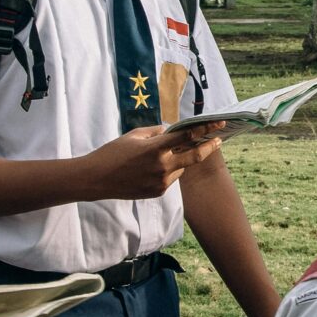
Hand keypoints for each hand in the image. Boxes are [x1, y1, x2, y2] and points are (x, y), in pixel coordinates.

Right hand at [83, 125, 225, 200]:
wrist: (97, 179)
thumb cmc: (112, 153)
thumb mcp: (134, 136)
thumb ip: (156, 132)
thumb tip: (171, 131)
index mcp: (156, 149)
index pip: (187, 137)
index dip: (205, 129)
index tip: (218, 124)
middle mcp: (162, 166)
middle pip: (195, 156)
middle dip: (209, 147)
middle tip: (219, 140)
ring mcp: (161, 182)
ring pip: (180, 168)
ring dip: (178, 161)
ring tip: (157, 157)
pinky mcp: (158, 192)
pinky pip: (170, 178)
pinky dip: (167, 171)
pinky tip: (149, 169)